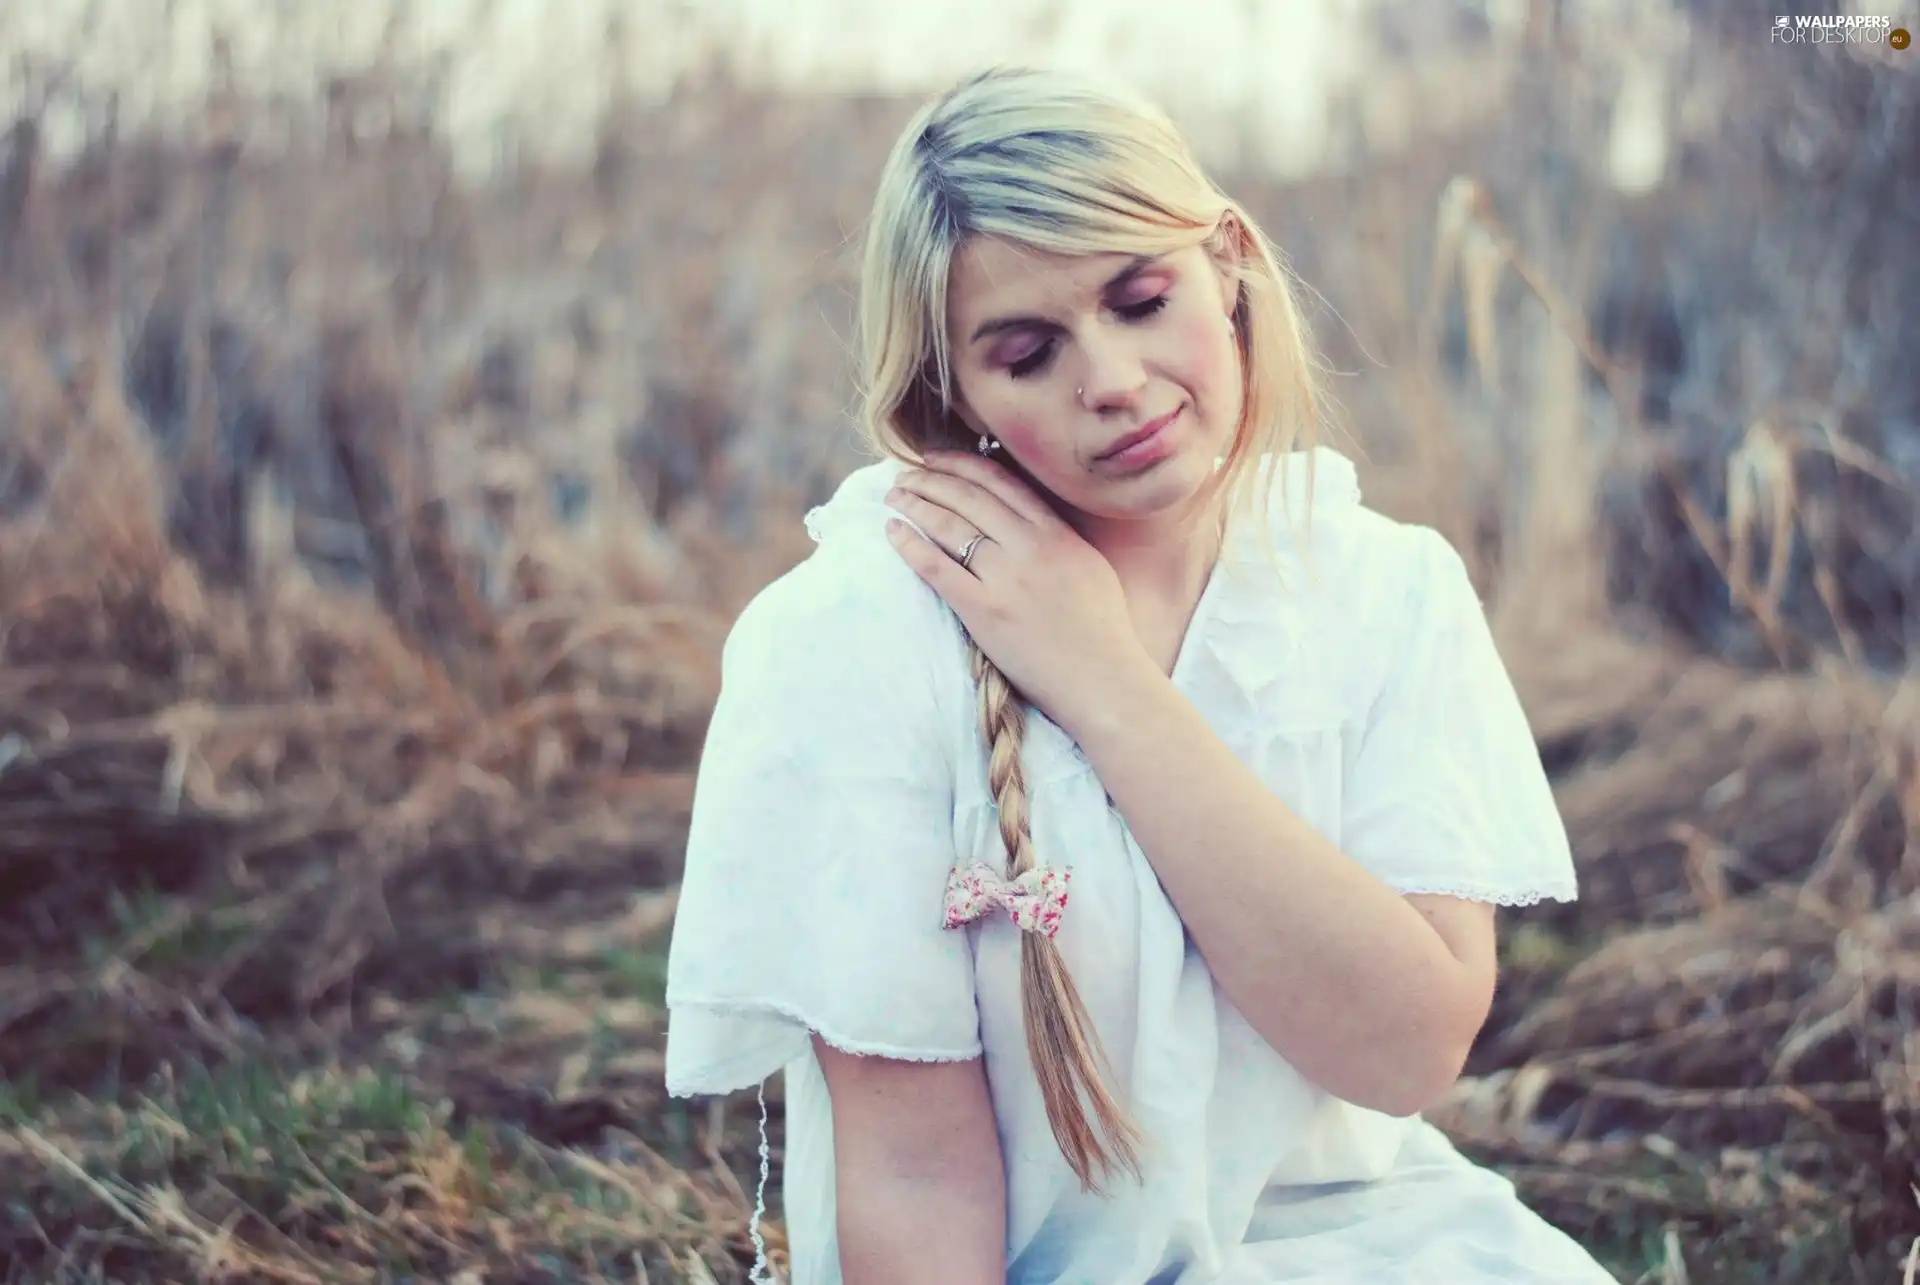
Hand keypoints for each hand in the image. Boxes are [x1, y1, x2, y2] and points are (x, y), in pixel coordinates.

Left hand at [883, 450, 1147, 728]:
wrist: (1104, 680)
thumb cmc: (1103, 632)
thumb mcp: (1089, 566)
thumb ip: (1059, 538)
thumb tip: (1029, 520)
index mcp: (1058, 533)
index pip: (1002, 482)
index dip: (962, 465)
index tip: (937, 459)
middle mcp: (1031, 547)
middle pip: (970, 497)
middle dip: (931, 479)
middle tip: (904, 475)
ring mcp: (1006, 579)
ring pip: (951, 525)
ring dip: (916, 504)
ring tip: (894, 497)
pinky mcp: (985, 612)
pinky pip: (938, 569)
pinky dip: (911, 545)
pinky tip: (893, 531)